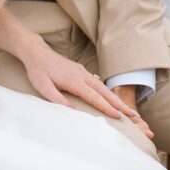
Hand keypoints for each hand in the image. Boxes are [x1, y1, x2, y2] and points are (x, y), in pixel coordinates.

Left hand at [20, 36, 154, 140]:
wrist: (36, 52)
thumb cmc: (38, 70)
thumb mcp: (43, 87)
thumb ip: (57, 99)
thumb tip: (72, 111)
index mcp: (74, 81)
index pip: (94, 97)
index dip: (106, 108)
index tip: (118, 116)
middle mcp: (82, 75)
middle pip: (104, 92)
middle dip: (119, 104)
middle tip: (132, 115)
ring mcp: (83, 72)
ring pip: (102, 87)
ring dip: (115, 98)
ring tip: (126, 109)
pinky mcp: (81, 71)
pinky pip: (97, 83)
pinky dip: (107, 92)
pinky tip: (111, 98)